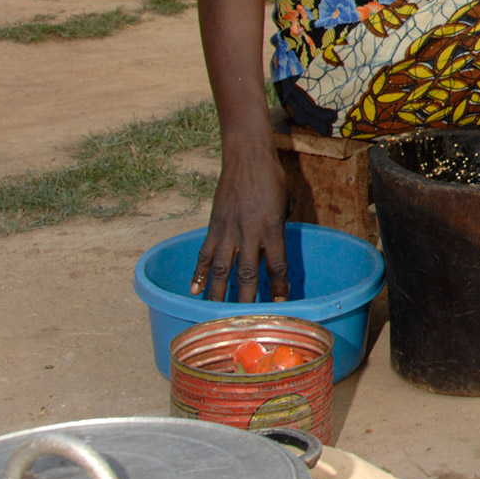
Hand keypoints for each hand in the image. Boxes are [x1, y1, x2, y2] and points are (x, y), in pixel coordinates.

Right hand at [191, 135, 290, 301]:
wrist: (246, 157)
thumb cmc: (271, 177)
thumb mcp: (284, 202)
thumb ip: (280, 224)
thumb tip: (274, 241)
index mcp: (271, 228)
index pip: (277, 265)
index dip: (279, 286)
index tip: (281, 304)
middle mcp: (249, 233)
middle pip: (248, 274)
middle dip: (248, 299)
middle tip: (246, 321)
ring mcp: (228, 230)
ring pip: (222, 269)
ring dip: (219, 293)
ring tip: (215, 314)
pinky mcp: (213, 225)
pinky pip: (205, 253)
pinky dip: (199, 273)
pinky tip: (194, 290)